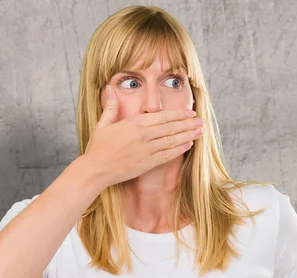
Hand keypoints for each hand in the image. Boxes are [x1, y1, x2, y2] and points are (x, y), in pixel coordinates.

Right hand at [82, 85, 202, 187]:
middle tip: (201, 122)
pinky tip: (188, 145)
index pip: (162, 116)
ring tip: (200, 132)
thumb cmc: (98, 147)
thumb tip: (109, 88)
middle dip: (188, 124)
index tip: (189, 113)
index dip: (178, 114)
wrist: (96, 169)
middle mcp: (143, 135)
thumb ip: (110, 107)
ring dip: (188, 136)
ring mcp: (147, 150)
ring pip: (172, 140)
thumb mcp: (103, 124)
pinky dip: (179, 149)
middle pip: (171, 127)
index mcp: (134, 123)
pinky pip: (168, 155)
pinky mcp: (148, 163)